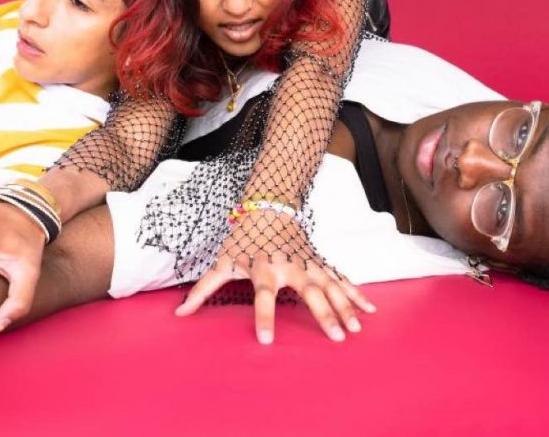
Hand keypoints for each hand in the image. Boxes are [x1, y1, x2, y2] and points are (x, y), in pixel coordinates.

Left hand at [175, 210, 375, 343]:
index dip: (263, 316)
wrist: (267, 208)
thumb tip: (179, 315)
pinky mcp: (319, 260)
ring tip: (355, 328)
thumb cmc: (243, 239)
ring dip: (344, 305)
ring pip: (330, 284)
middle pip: (309, 290)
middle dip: (323, 313)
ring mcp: (307, 262)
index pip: (263, 295)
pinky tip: (369, 308)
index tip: (267, 340)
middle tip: (335, 336)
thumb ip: (202, 289)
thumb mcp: (222, 261)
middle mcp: (289, 266)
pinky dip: (355, 291)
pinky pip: (339, 277)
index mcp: (263, 268)